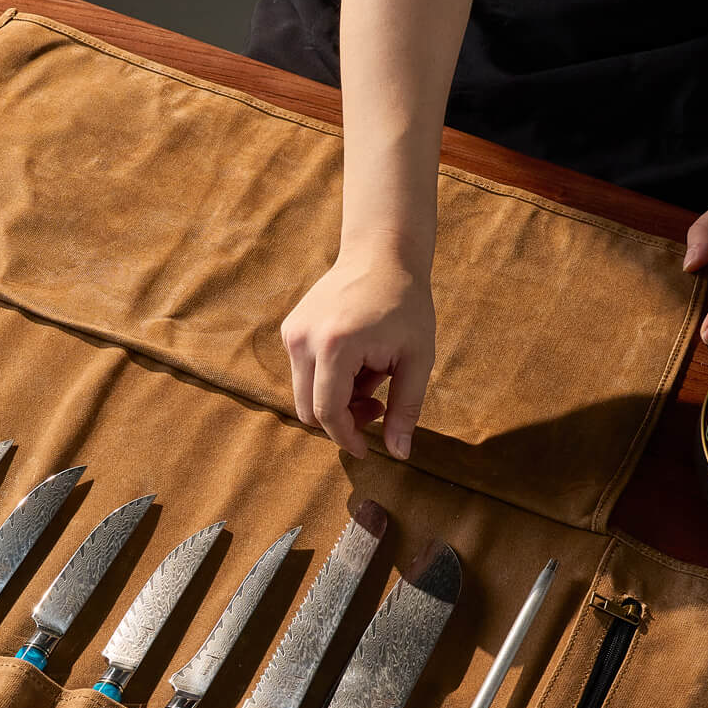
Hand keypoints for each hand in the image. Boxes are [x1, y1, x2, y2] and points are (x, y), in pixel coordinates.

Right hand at [280, 244, 435, 459]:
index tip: (367, 449)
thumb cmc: (406, 304)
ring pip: (304, 393)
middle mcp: (304, 341)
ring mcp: (292, 334)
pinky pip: (303, 373)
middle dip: (342, 420)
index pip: (328, 413)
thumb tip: (399, 454)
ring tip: (370, 375)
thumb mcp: (417, 358)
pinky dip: (328, 378)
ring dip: (336, 398)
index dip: (347, 438)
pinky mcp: (290, 330)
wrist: (381, 253)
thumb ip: (407, 408)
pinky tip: (356, 359)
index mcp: (335, 347)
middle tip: (378, 404)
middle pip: (308, 410)